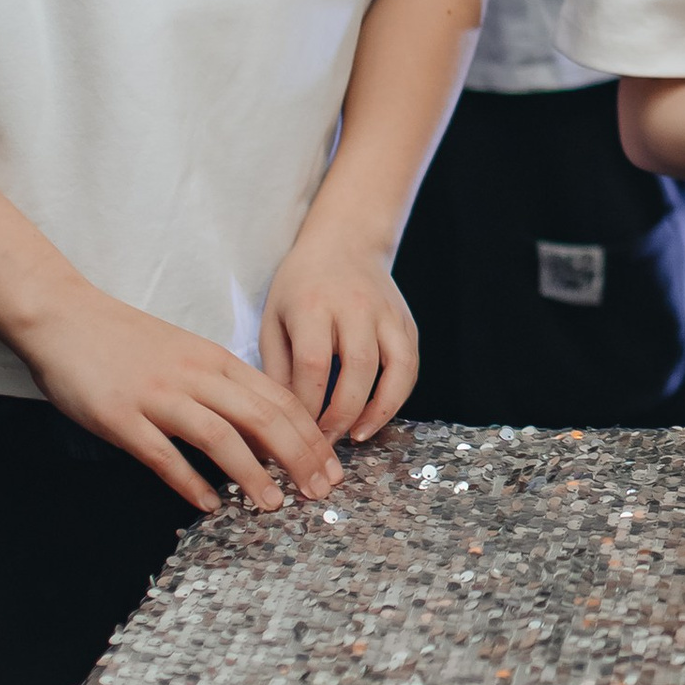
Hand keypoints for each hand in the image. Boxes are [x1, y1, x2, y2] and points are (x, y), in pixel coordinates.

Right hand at [14, 280, 344, 515]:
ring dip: (251, 473)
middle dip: (298, 457)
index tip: (332, 470)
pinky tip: (209, 503)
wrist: (66, 318)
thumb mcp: (188, 355)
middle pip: (262, 418)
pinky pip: (163, 454)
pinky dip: (190, 481)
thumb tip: (263, 434)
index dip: (311, 437)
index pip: (279, 400)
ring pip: (219, 436)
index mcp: (216, 360)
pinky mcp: (121, 416)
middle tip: (319, 493)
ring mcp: (157, 395)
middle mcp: (194, 376)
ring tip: (273, 505)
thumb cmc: (128, 342)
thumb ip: (224, 388)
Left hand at [262, 235, 418, 442]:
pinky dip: (397, 396)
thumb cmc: (300, 286)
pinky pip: (410, 365)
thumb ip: (276, 368)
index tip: (296, 431)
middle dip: (342, 414)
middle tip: (325, 442)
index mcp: (314, 304)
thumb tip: (278, 419)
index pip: (314, 364)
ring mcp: (387, 313)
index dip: (308, 405)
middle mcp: (356, 306)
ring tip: (357, 435)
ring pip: (396, 367)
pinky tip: (376, 416)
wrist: (345, 242)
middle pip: (358, 368)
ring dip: (379, 409)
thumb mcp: (274, 319)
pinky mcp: (406, 322)